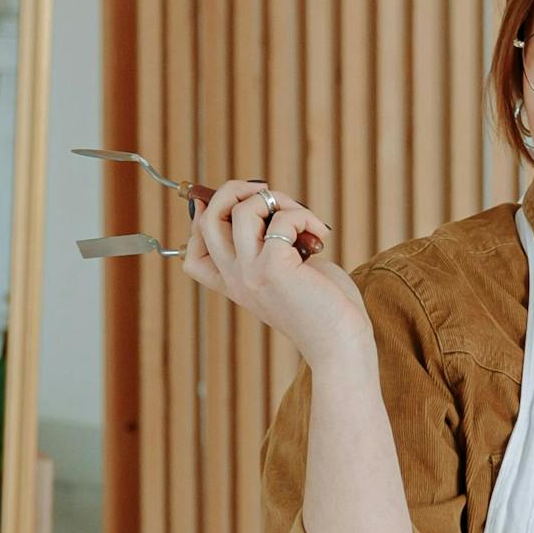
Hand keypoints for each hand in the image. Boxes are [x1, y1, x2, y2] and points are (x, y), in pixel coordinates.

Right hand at [181, 179, 372, 365]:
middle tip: (264, 192)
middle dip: (234, 190)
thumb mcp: (286, 272)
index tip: (240, 205)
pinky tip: (320, 235)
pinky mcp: (275, 268)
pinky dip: (304, 216)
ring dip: (278, 200)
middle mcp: (235, 279)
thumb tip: (264, 203)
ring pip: (243, 210)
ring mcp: (251, 274)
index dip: (206, 219)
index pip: (193, 252)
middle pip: (208, 219)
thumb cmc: (322, 306)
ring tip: (303, 218)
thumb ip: (270, 245)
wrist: (340, 342)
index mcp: (233, 284)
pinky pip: (281, 220)